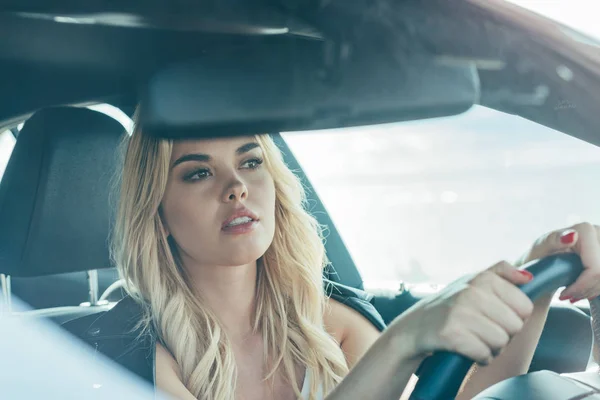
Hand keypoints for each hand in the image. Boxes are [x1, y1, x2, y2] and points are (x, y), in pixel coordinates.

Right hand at [393, 262, 533, 364]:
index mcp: (482, 278)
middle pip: (515, 326)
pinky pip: (485, 354)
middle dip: (503, 334)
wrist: (413, 327)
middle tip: (483, 330)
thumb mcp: (472, 281)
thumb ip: (501, 273)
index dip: (514, 317)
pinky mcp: (451, 334)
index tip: (496, 317)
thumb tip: (528, 278)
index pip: (525, 307)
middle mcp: (471, 292)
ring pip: (501, 342)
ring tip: (475, 339)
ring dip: (492, 347)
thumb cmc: (449, 306)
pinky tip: (468, 349)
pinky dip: (480, 357)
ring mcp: (460, 312)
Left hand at [517, 223, 599, 301]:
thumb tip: (572, 235)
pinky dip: (595, 288)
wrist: (545, 259)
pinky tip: (582, 290)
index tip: (564, 295)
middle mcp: (599, 233)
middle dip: (585, 290)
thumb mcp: (541, 247)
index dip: (582, 286)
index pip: (596, 269)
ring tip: (572, 294)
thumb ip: (553, 240)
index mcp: (586, 230)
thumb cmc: (540, 253)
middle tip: (567, 296)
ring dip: (590, 291)